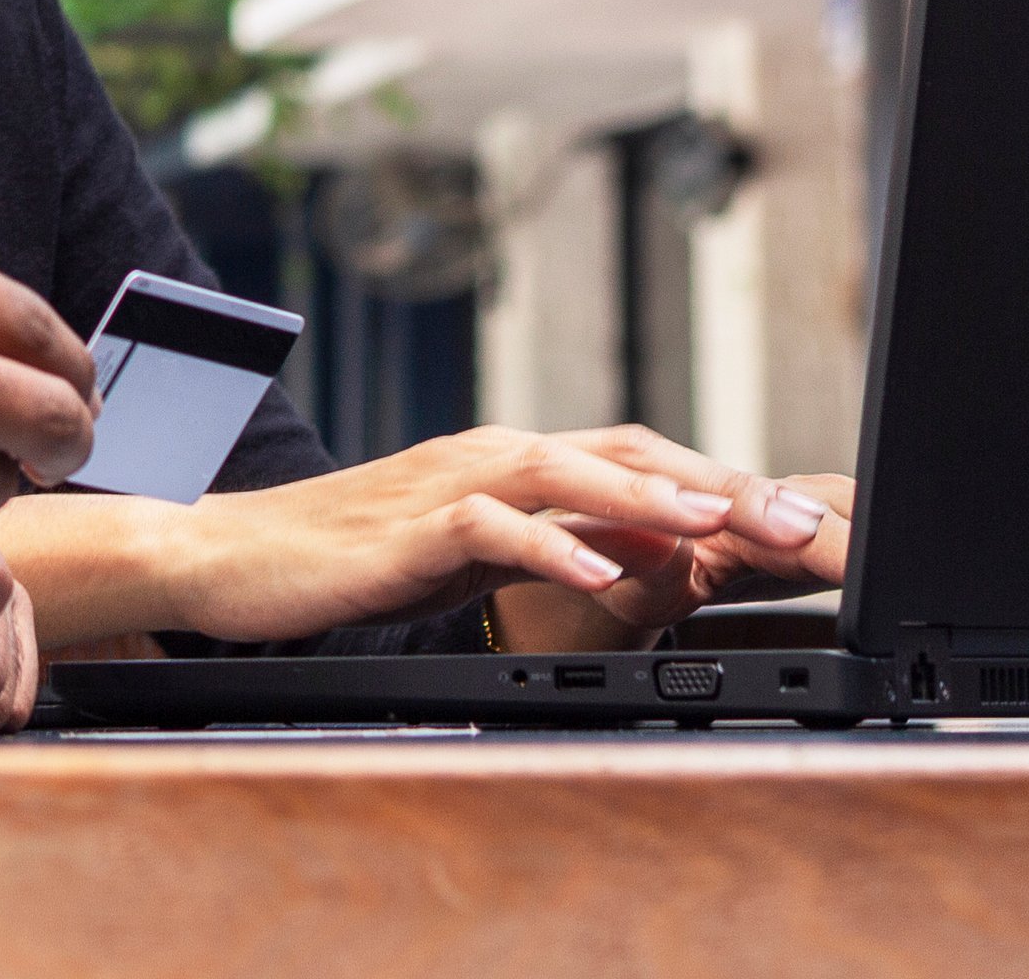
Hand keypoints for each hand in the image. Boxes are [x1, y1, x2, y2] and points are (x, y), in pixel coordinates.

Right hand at [122, 425, 820, 645]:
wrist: (228, 553)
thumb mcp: (475, 552)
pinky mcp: (406, 527)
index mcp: (510, 462)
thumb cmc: (347, 556)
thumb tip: (654, 551)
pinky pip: (489, 528)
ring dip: (649, 496)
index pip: (639, 457)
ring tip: (721, 523)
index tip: (800, 523)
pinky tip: (596, 576)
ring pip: (565, 469)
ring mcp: (446, 485)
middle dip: (719, 483)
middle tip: (800, 520)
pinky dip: (550, 547)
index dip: (723, 482)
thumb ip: (558, 541)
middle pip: (625, 451)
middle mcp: (488, 455)